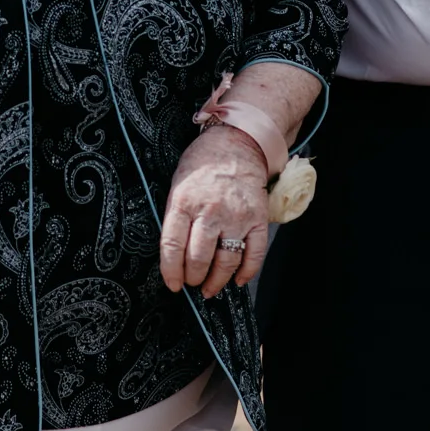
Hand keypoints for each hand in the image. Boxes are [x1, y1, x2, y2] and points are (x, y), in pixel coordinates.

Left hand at [160, 121, 270, 297]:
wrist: (236, 143)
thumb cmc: (202, 165)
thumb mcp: (177, 185)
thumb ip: (175, 218)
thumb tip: (173, 255)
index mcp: (184, 202)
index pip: (173, 246)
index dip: (171, 271)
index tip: (173, 284)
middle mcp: (211, 211)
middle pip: (199, 258)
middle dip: (193, 278)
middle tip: (192, 282)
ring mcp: (237, 216)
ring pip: (226, 261)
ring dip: (217, 281)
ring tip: (210, 288)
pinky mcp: (258, 218)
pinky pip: (255, 254)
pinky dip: (247, 272)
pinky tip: (238, 279)